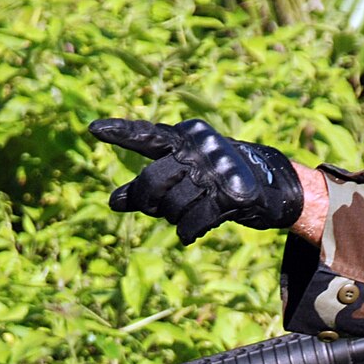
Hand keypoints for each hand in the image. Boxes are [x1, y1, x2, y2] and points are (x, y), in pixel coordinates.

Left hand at [90, 117, 302, 243]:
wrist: (270, 186)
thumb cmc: (216, 179)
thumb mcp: (182, 178)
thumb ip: (148, 186)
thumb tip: (112, 202)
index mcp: (184, 137)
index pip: (147, 136)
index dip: (121, 133)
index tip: (93, 130)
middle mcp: (198, 150)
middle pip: (152, 180)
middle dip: (145, 201)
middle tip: (151, 208)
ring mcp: (215, 172)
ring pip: (173, 206)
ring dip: (174, 219)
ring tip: (184, 217)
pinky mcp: (231, 195)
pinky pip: (194, 221)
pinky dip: (188, 232)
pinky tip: (190, 234)